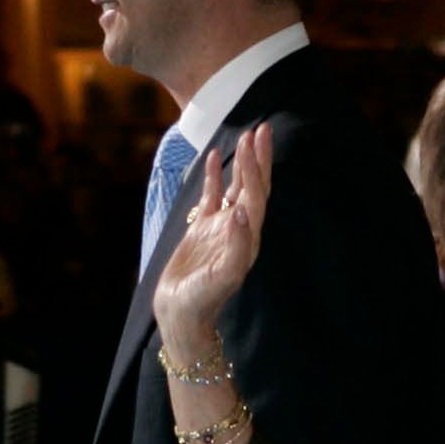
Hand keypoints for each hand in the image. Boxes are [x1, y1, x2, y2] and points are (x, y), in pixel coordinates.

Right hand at [154, 125, 272, 349]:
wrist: (182, 315)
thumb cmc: (203, 301)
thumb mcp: (222, 276)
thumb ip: (236, 246)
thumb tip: (243, 212)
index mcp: (248, 239)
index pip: (256, 196)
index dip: (256, 169)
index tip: (253, 142)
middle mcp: (239, 230)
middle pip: (254, 187)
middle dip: (259, 159)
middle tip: (262, 128)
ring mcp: (221, 228)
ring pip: (236, 188)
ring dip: (242, 163)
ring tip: (246, 135)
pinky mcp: (202, 230)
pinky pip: (211, 196)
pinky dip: (215, 176)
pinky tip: (214, 156)